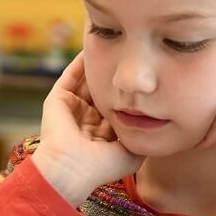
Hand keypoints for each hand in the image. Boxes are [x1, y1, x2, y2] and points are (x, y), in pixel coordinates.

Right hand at [30, 53, 142, 205]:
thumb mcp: (130, 153)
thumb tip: (157, 122)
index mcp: (102, 133)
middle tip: (130, 55)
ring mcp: (72, 108)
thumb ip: (142, 137)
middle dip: (115, 75)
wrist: (72, 169)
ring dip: (98, 65)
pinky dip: (80, 63)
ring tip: (114, 46)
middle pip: (103, 90)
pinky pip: (71, 76)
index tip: (145, 78)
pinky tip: (93, 49)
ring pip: (87, 81)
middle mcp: (86, 119)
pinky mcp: (58, 99)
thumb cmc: (102, 166)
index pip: (118, 107)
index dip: (130, 94)